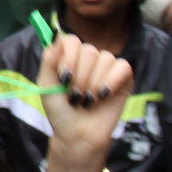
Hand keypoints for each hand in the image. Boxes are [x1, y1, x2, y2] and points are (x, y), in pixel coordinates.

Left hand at [36, 33, 132, 171]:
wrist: (78, 135)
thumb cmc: (61, 111)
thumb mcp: (47, 85)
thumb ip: (49, 60)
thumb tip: (57, 36)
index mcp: (69, 56)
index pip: (71, 40)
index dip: (68, 58)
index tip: (64, 78)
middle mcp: (89, 58)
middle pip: (89, 51)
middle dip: (80, 78)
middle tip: (76, 96)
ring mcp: (107, 67)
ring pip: (105, 59)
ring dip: (94, 84)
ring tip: (88, 100)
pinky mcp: (124, 78)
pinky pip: (123, 66)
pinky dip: (112, 81)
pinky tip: (103, 95)